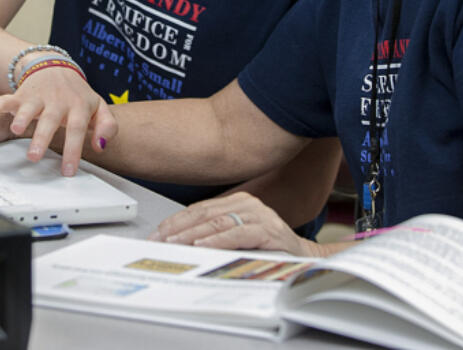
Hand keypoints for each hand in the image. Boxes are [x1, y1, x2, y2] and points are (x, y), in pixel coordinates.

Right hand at [0, 67, 117, 176]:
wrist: (56, 67)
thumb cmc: (77, 94)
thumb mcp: (99, 107)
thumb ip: (107, 126)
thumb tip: (100, 145)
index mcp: (78, 105)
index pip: (76, 129)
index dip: (72, 150)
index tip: (67, 171)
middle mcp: (57, 100)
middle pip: (50, 119)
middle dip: (41, 138)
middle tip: (34, 157)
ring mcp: (38, 96)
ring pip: (28, 107)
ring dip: (21, 118)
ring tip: (16, 131)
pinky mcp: (20, 94)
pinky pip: (5, 99)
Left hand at [148, 192, 320, 254]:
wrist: (305, 260)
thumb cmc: (268, 250)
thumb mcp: (237, 238)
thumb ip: (214, 235)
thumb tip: (179, 242)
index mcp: (238, 202)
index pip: (199, 209)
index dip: (175, 221)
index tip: (157, 233)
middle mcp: (248, 204)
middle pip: (204, 213)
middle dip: (178, 228)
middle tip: (159, 239)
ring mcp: (260, 215)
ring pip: (218, 222)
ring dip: (193, 234)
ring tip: (175, 242)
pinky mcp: (269, 230)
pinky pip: (238, 234)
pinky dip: (218, 240)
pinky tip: (204, 245)